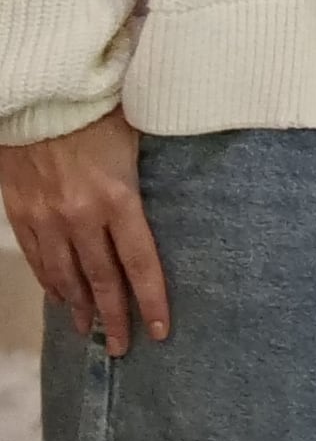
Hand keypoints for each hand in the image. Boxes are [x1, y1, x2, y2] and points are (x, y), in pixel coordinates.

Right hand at [1, 112, 167, 354]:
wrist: (39, 93)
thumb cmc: (99, 108)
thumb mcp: (138, 138)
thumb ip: (146, 178)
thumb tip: (170, 203)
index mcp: (117, 198)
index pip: (139, 262)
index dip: (150, 299)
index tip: (160, 330)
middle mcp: (80, 216)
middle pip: (101, 279)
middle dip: (113, 317)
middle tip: (121, 347)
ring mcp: (46, 217)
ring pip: (64, 275)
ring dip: (79, 307)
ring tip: (91, 331)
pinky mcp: (20, 212)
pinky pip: (38, 258)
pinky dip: (51, 282)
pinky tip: (61, 297)